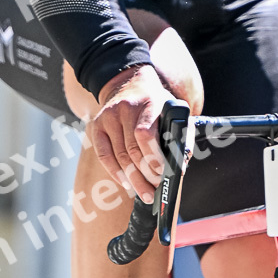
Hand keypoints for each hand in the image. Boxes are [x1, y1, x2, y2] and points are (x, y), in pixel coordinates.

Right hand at [87, 64, 169, 200]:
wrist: (131, 84)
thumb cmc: (157, 104)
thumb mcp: (172, 111)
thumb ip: (180, 135)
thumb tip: (180, 165)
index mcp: (149, 103)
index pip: (144, 133)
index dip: (152, 157)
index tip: (161, 174)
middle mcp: (126, 109)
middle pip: (132, 150)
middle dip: (144, 175)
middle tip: (154, 192)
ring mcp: (109, 117)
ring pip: (119, 156)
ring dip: (133, 179)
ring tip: (144, 193)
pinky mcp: (97, 125)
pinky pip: (104, 155)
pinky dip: (115, 172)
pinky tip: (125, 182)